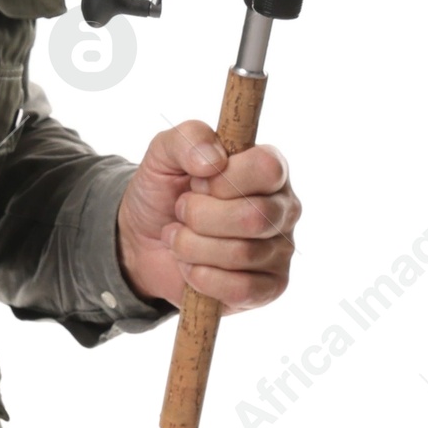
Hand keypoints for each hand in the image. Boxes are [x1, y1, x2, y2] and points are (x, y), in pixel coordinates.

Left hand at [115, 123, 299, 311]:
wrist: (144, 239)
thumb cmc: (165, 190)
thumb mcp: (164, 153)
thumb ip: (189, 138)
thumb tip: (213, 159)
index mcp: (269, 168)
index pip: (267, 168)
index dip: (224, 178)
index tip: (197, 179)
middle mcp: (283, 208)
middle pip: (255, 216)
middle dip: (201, 215)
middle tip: (182, 210)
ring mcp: (280, 250)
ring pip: (242, 254)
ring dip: (193, 246)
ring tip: (179, 237)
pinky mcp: (269, 288)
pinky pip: (241, 289)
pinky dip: (202, 277)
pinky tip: (190, 267)